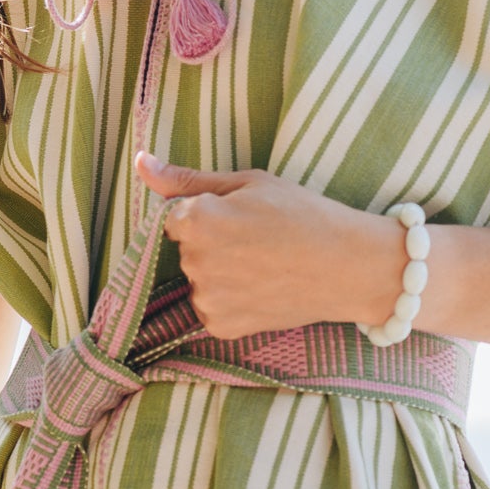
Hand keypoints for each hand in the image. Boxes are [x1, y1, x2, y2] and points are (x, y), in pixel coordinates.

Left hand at [135, 150, 402, 336]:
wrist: (349, 266)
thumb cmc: (303, 214)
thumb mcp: (249, 183)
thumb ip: (187, 178)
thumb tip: (140, 162)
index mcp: (197, 220)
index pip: (177, 218)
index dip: (210, 215)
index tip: (244, 218)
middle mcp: (194, 261)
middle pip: (187, 249)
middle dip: (213, 244)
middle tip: (260, 241)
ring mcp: (207, 297)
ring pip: (199, 279)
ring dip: (220, 273)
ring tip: (265, 265)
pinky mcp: (220, 326)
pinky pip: (211, 308)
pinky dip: (231, 301)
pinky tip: (262, 289)